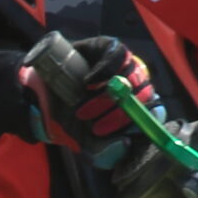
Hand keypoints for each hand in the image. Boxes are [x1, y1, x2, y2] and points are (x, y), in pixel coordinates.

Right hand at [21, 32, 157, 157]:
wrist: (43, 98)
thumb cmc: (70, 120)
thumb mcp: (87, 141)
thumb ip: (106, 151)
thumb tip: (126, 144)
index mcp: (137, 105)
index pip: (154, 110)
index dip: (141, 121)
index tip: (125, 135)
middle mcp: (135, 82)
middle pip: (142, 94)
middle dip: (117, 115)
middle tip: (94, 127)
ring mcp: (125, 63)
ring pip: (130, 76)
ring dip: (105, 96)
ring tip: (82, 110)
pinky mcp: (110, 46)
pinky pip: (117, 55)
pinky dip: (104, 70)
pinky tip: (89, 83)